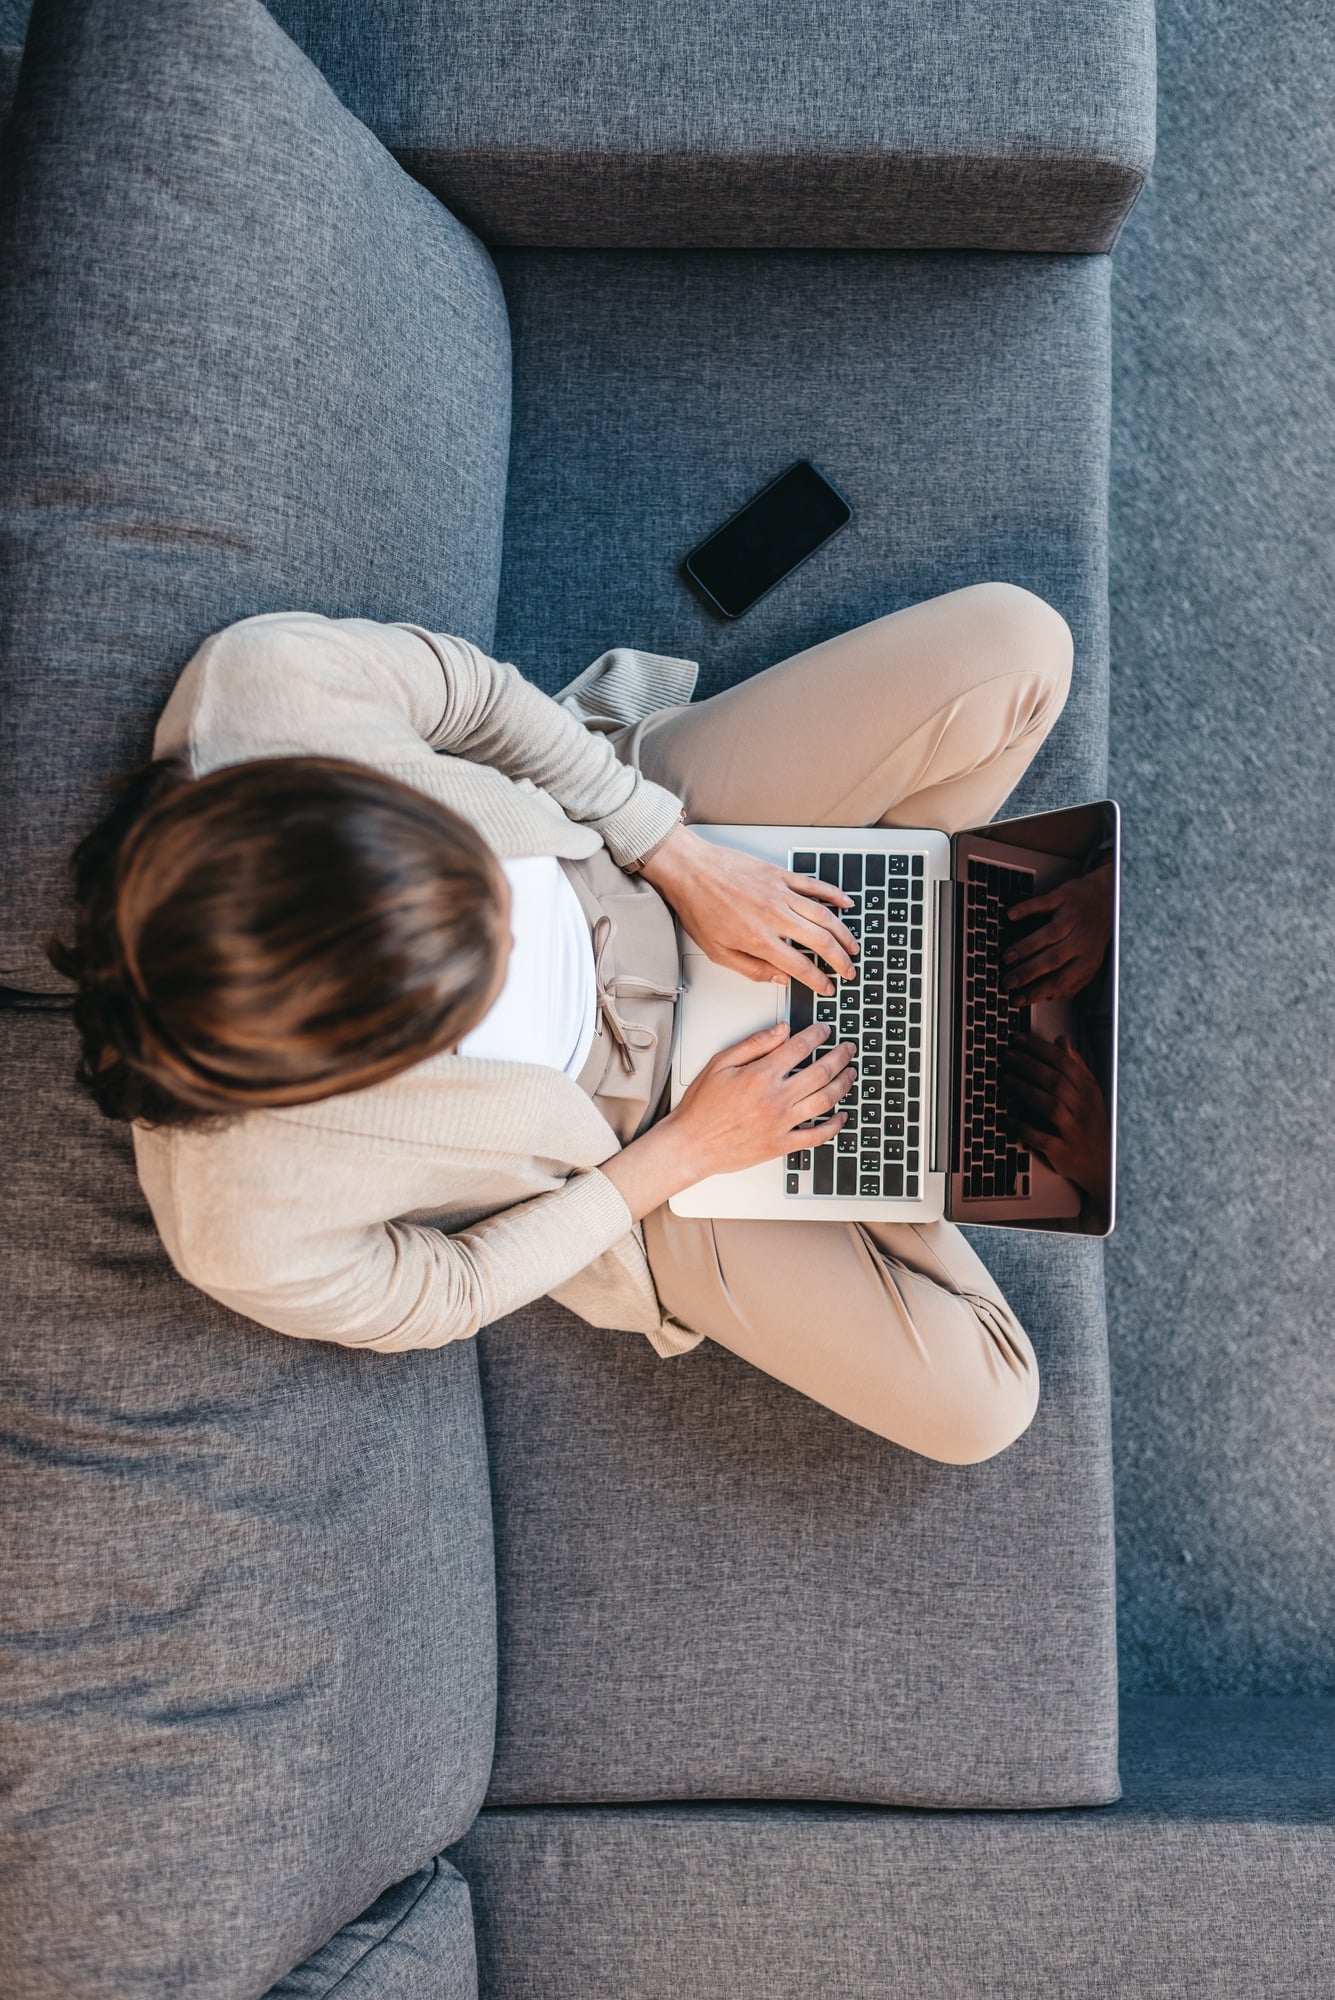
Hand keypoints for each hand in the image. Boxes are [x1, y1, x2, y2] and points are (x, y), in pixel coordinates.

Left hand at [639, 823, 858, 996]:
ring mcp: (781, 893)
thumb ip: (752, 969)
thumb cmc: (698, 908)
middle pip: (821, 942)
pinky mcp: (780, 875)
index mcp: (759, 939)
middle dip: (841, 960)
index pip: (800, 966)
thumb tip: (780, 979)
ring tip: (853, 946)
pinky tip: (846, 905)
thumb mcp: (717, 952)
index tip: (827, 987)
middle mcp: (775, 916)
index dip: (818, 981)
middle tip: (849, 971)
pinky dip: (834, 896)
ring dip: (844, 934)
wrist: (690, 870)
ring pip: (824, 916)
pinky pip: (815, 886)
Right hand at [667, 1020, 856, 1179]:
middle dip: (840, 1056)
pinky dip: (834, 1126)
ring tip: (851, 1074)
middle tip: (848, 1049)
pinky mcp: (782, 1144)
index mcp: (760, 1075)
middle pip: (821, 1072)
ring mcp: (781, 1123)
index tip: (825, 1030)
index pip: (800, 1047)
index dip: (818, 1035)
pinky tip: (842, 1116)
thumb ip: (754, 1044)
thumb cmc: (701, 1107)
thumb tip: (781, 1030)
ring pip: (825, 1101)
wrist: (691, 1144)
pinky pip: (816, 1136)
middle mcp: (775, 1099)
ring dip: (843, 1085)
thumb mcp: (720, 1064)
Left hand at [999, 1031, 1109, 1207]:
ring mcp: (1074, 1130)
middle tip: (1006, 1056)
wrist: (1104, 1164)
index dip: (1039, 1048)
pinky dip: (1024, 1128)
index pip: (1064, 1063)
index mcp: (1089, 1090)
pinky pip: (1042, 1138)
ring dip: (1024, 1090)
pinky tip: (1008, 1118)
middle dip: (1027, 1065)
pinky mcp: (1064, 1151)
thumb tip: (1062, 1041)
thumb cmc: (1092, 1124)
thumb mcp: (1090, 1093)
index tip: (1018, 1039)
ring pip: (1050, 1106)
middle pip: (1055, 1081)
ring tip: (1004, 1079)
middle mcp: (1083, 1108)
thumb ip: (1076, 1066)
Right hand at [1000, 860, 1112, 1004]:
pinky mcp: (1065, 898)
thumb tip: (1049, 997)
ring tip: (1008, 957)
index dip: (1037, 992)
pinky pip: (1043, 904)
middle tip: (1008, 981)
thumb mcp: (1090, 960)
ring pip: (1049, 935)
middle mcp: (1081, 940)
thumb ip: (1073, 981)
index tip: (1017, 999)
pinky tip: (1011, 916)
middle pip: (1053, 960)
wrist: (1108, 897)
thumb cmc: (1093, 932)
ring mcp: (1073, 918)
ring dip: (1026, 947)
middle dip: (1028, 973)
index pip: (1060, 981)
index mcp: (1087, 960)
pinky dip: (1026, 909)